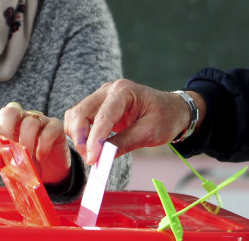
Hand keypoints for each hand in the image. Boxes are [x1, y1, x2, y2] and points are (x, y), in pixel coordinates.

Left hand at [0, 103, 71, 185]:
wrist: (52, 172)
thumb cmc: (28, 165)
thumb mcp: (13, 167)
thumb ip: (2, 162)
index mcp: (7, 126)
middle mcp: (21, 119)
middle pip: (11, 111)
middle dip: (6, 128)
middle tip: (8, 147)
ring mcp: (39, 121)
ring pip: (30, 122)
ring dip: (26, 142)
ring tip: (27, 159)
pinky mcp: (55, 127)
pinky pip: (50, 129)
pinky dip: (44, 144)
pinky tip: (40, 156)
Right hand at [63, 79, 201, 164]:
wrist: (172, 110)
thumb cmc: (165, 118)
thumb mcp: (149, 133)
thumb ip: (124, 143)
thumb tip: (102, 158)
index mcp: (124, 91)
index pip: (102, 116)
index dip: (94, 139)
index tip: (92, 159)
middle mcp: (108, 90)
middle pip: (81, 112)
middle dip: (80, 138)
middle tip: (89, 159)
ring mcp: (101, 97)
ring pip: (76, 115)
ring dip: (77, 136)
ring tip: (90, 155)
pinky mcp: (98, 106)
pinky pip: (80, 118)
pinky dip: (79, 134)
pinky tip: (89, 147)